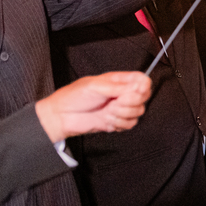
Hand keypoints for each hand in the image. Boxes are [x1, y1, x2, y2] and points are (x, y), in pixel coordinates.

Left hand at [35, 71, 151, 141]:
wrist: (61, 117)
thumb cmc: (73, 97)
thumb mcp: (95, 86)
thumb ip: (119, 86)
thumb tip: (139, 86)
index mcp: (119, 81)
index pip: (143, 81)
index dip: (143, 86)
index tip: (135, 91)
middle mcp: (122, 94)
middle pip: (144, 97)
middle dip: (131, 102)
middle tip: (115, 102)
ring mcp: (120, 109)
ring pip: (138, 112)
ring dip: (122, 114)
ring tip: (107, 111)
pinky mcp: (117, 122)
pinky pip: (130, 124)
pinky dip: (119, 123)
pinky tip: (107, 120)